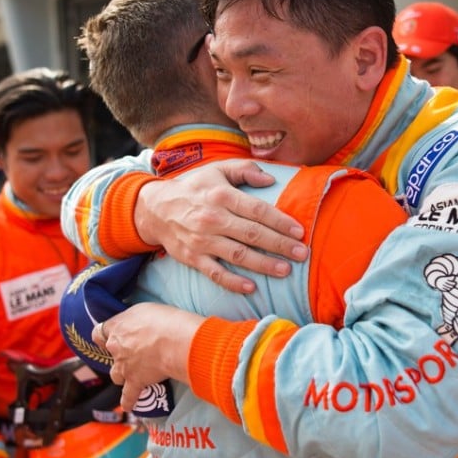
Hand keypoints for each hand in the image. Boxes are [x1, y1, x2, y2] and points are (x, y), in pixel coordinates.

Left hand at [94, 303, 202, 409]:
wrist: (174, 340)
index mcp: (116, 327)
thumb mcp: (145, 309)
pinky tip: (128, 406)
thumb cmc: (163, 319)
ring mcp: (124, 367)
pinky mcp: (136, 381)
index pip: (99, 332)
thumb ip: (135, 319)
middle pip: (110, 355)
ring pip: (117, 375)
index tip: (107, 338)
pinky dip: (128, 401)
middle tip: (133, 354)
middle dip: (119, 356)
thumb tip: (137, 324)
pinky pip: (129, 395)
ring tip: (132, 375)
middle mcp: (116, 347)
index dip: (103, 336)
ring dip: (122, 375)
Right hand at [134, 160, 307, 293]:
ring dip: (263, 264)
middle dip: (280, 245)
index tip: (299, 231)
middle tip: (302, 253)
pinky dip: (233, 282)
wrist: (155, 209)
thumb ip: (244, 170)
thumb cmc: (193, 188)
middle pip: (252, 234)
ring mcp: (202, 241)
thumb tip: (271, 179)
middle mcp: (213, 219)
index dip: (280, 221)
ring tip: (285, 270)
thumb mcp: (216, 170)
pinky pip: (215, 273)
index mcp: (222, 196)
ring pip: (238, 255)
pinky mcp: (193, 258)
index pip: (257, 210)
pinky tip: (252, 287)